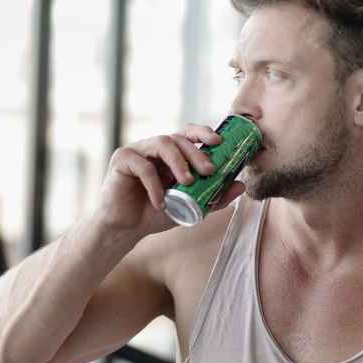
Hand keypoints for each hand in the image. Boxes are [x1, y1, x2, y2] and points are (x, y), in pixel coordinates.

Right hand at [93, 124, 246, 236]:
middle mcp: (154, 147)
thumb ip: (214, 197)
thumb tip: (241, 186)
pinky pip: (142, 165)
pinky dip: (154, 184)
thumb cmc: (155, 214)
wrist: (125, 230)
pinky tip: (160, 202)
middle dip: (197, 152)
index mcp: (171, 154)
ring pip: (161, 143)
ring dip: (178, 162)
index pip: (188, 133)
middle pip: (178, 137)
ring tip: (188, 182)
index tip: (219, 142)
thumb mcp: (190, 207)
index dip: (204, 132)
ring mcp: (137, 151)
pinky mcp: (121, 159)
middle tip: (209, 171)